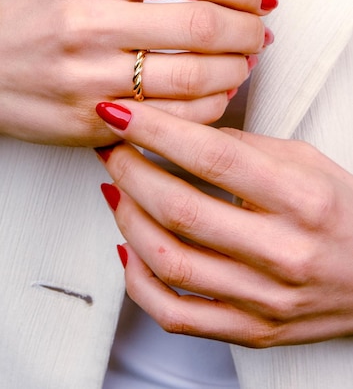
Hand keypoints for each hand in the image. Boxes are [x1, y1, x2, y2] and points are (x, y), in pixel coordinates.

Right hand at [0, 0, 272, 145]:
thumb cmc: (28, 11)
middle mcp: (88, 20)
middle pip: (201, 23)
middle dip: (248, 30)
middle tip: (259, 33)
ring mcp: (88, 74)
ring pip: (192, 74)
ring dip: (235, 69)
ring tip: (243, 62)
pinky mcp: (89, 119)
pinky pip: (171, 118)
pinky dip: (209, 106)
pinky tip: (216, 93)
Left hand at [95, 100, 352, 346]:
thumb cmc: (343, 213)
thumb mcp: (308, 163)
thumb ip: (246, 146)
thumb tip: (180, 134)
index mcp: (301, 200)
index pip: (213, 156)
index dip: (156, 130)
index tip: (120, 112)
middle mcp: (283, 253)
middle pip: (180, 210)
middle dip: (130, 171)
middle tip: (111, 149)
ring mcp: (264, 298)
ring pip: (168, 261)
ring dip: (126, 217)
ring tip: (116, 189)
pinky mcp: (250, 329)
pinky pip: (175, 314)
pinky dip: (137, 280)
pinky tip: (128, 247)